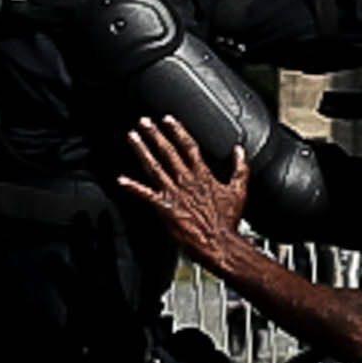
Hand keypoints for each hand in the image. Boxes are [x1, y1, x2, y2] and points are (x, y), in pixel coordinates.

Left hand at [120, 117, 248, 262]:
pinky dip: (133, 187)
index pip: (188, 146)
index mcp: (203, 174)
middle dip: (155, 134)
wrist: (219, 243)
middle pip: (168, 151)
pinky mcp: (165, 208)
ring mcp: (174, 193)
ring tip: (132, 137)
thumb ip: (240, 167)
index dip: (177, 130)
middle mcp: (186, 180)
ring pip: (155, 166)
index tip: (167, 120)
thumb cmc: (228, 221)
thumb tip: (240, 150)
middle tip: (144, 122)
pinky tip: (121, 180)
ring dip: (142, 150)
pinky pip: (146, 195)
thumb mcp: (239, 190)